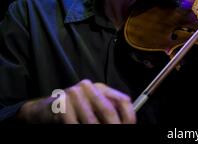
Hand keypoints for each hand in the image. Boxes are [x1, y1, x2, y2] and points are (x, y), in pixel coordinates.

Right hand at [16, 79, 135, 123]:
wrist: (45, 110)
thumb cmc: (75, 111)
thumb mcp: (94, 109)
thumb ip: (109, 112)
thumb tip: (127, 123)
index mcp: (102, 88)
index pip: (123, 100)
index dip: (129, 116)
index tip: (130, 127)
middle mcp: (89, 87)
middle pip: (109, 111)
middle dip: (113, 126)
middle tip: (117, 132)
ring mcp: (74, 93)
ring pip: (91, 120)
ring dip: (94, 129)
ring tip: (97, 133)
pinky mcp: (61, 103)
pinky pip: (74, 123)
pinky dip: (77, 128)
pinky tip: (78, 130)